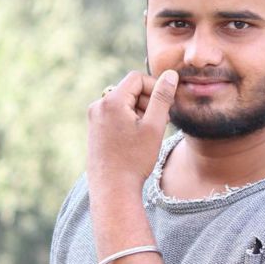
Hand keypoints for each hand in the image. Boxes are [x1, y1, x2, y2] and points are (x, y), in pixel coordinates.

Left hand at [87, 69, 178, 192]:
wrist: (112, 188)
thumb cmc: (134, 159)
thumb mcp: (154, 126)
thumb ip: (162, 97)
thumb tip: (170, 74)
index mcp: (111, 101)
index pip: (137, 78)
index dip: (155, 88)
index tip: (166, 106)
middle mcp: (98, 105)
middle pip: (129, 90)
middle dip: (148, 102)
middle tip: (162, 122)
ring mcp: (94, 118)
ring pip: (123, 103)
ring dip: (140, 112)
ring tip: (150, 133)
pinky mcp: (94, 129)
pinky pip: (115, 115)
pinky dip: (129, 121)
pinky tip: (137, 140)